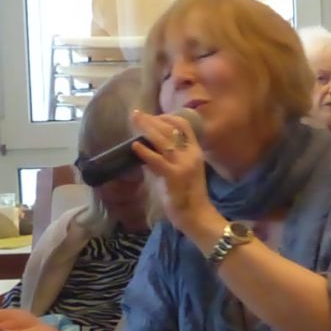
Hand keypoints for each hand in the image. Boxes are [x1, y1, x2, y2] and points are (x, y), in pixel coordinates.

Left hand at [130, 110, 221, 237]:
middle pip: (171, 129)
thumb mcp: (179, 172)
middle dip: (152, 119)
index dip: (168, 117)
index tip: (153, 116)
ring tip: (134, 121)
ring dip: (146, 128)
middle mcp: (191, 154)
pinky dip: (144, 151)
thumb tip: (146, 150)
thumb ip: (166, 160)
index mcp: (195, 152)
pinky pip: (156, 160)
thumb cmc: (187, 197)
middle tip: (136, 113)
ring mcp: (183, 164)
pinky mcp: (174, 176)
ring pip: (163, 139)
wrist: (197, 216)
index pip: (185, 126)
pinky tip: (134, 146)